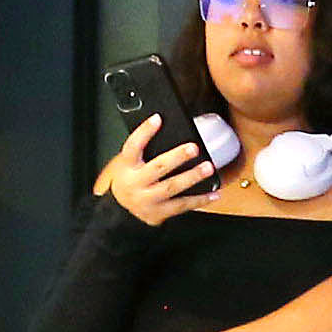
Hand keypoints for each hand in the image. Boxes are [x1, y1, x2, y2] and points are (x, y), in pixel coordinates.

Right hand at [94, 111, 219, 219]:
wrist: (117, 210)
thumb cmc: (128, 180)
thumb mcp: (127, 162)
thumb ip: (144, 150)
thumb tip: (166, 127)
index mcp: (127, 166)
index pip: (133, 145)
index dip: (145, 131)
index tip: (158, 119)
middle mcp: (135, 183)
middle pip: (157, 167)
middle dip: (177, 157)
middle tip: (193, 148)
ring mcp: (147, 200)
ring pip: (172, 187)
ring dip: (192, 177)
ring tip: (208, 168)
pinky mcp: (158, 213)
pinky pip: (181, 206)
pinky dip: (200, 200)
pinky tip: (213, 193)